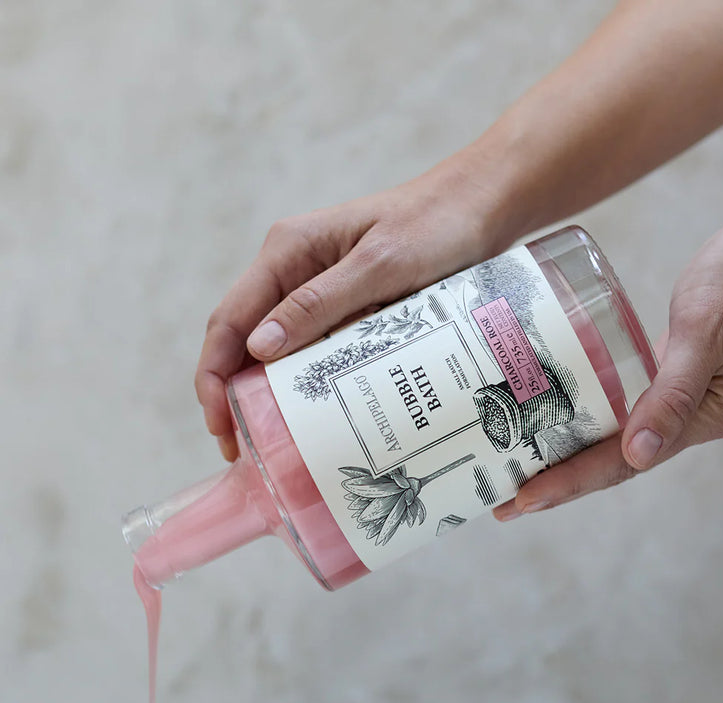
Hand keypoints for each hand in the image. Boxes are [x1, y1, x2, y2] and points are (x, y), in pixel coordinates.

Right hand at [195, 148, 510, 460]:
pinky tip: (312, 414)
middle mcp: (293, 269)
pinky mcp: (346, 305)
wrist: (481, 206)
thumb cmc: (436, 223)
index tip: (221, 426)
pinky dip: (306, 381)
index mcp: (287, 251)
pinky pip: (315, 347)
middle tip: (243, 450)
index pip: (230, 320)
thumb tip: (258, 350)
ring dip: (267, 393)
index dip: (214, 376)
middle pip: (244, 339)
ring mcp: (319, 289)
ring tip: (271, 444)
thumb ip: (319, 302)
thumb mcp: (380, 264)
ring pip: (278, 348)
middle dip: (235, 395)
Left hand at [494, 193, 722, 520]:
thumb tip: (639, 454)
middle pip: (613, 461)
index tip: (525, 499)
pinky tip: (554, 426)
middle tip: (505, 504)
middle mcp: (689, 416)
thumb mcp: (707, 333)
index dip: (571, 482)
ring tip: (518, 477)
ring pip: (613, 439)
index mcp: (705, 415)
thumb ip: (674, 393)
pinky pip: (619, 407)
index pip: (625, 462)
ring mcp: (678, 396)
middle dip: (558, 484)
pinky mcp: (667, 372)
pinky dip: (585, 423)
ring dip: (567, 461)